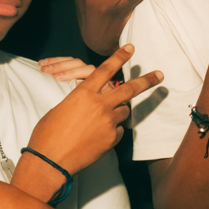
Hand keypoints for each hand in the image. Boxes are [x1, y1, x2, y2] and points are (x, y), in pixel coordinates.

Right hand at [25, 46, 162, 175]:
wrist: (50, 160)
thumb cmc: (48, 134)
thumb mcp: (61, 108)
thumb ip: (81, 101)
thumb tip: (91, 102)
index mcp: (83, 93)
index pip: (105, 69)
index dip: (119, 57)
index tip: (130, 48)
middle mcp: (100, 105)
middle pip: (129, 89)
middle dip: (147, 80)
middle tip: (160, 75)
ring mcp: (108, 122)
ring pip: (124, 111)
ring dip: (118, 111)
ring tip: (101, 121)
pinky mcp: (112, 139)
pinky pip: (119, 130)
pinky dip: (113, 130)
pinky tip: (98, 137)